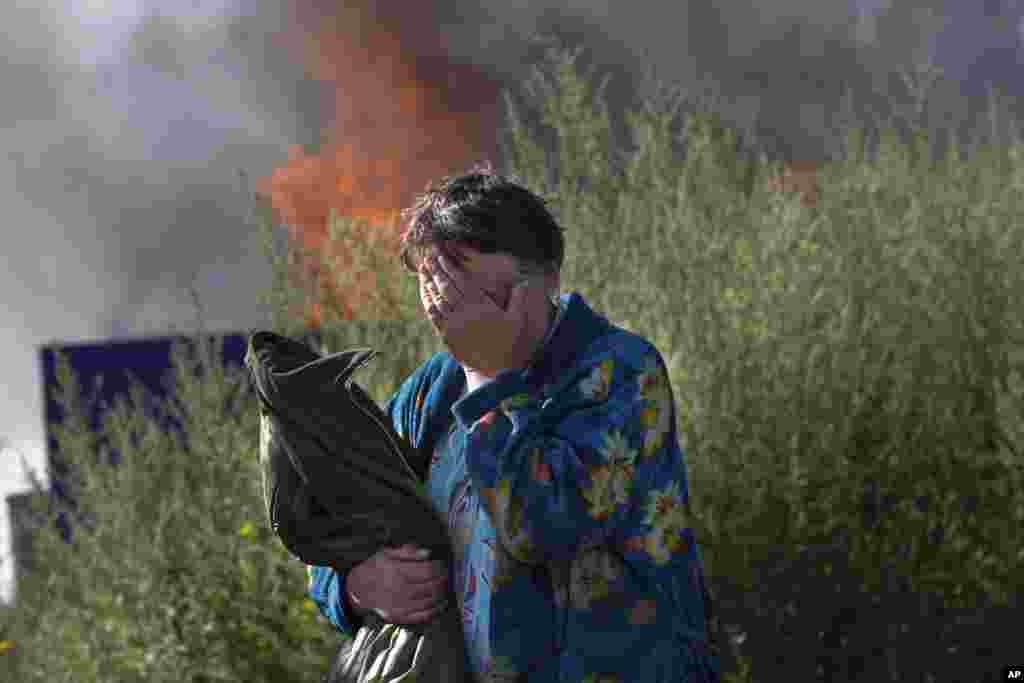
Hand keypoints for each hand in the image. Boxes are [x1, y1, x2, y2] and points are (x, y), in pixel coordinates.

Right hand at [345, 544, 449, 625]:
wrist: (356, 589)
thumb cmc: (374, 568)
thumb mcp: (387, 553)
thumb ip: (408, 552)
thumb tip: (428, 553)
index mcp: (398, 572)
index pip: (427, 570)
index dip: (439, 567)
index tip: (442, 564)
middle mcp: (400, 590)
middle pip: (431, 586)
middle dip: (443, 581)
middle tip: (447, 576)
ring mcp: (400, 605)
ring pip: (428, 601)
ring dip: (441, 595)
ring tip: (446, 588)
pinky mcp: (399, 617)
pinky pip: (421, 616)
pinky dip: (435, 611)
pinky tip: (442, 604)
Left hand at [419, 252, 538, 377]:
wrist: (496, 372)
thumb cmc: (510, 345)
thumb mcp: (519, 321)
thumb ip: (520, 299)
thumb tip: (525, 282)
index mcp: (481, 306)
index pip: (461, 281)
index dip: (450, 266)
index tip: (441, 255)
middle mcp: (464, 313)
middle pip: (445, 286)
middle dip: (436, 269)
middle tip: (429, 255)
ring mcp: (453, 325)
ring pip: (436, 299)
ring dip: (428, 282)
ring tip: (423, 269)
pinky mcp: (447, 336)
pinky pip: (433, 315)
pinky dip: (427, 301)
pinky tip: (425, 293)